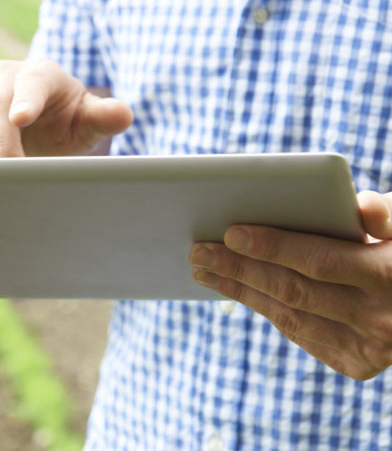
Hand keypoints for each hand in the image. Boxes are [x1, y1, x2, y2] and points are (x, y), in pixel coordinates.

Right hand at [0, 59, 132, 157]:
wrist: (40, 124)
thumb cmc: (67, 122)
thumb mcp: (88, 121)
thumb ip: (104, 116)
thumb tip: (124, 114)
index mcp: (40, 73)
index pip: (31, 83)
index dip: (25, 100)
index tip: (21, 119)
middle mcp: (3, 76)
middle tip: (11, 174)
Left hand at [190, 190, 391, 379]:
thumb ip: (386, 212)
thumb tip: (359, 206)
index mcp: (391, 276)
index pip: (319, 261)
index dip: (272, 247)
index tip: (230, 233)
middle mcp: (381, 320)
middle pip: (293, 291)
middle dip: (239, 269)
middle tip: (199, 251)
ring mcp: (369, 349)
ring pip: (289, 317)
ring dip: (241, 292)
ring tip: (205, 270)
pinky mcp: (356, 364)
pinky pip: (300, 335)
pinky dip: (265, 309)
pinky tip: (238, 290)